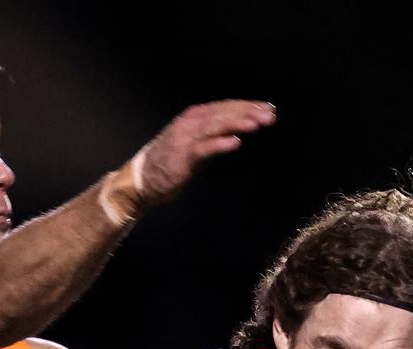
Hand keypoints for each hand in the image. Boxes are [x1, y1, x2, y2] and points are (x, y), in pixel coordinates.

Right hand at [138, 100, 275, 204]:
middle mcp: (191, 123)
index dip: (248, 106)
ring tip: (257, 123)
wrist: (143, 179)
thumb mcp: (197, 142)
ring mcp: (186, 139)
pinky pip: (204, 149)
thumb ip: (216, 134)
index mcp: (195, 116)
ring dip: (237, 123)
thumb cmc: (172, 161)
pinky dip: (220, 144)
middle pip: (224, 113)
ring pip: (215, 126)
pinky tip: (235, 142)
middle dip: (248, 113)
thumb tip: (241, 128)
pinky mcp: (183, 157)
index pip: (226, 107)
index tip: (269, 108)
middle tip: (270, 115)